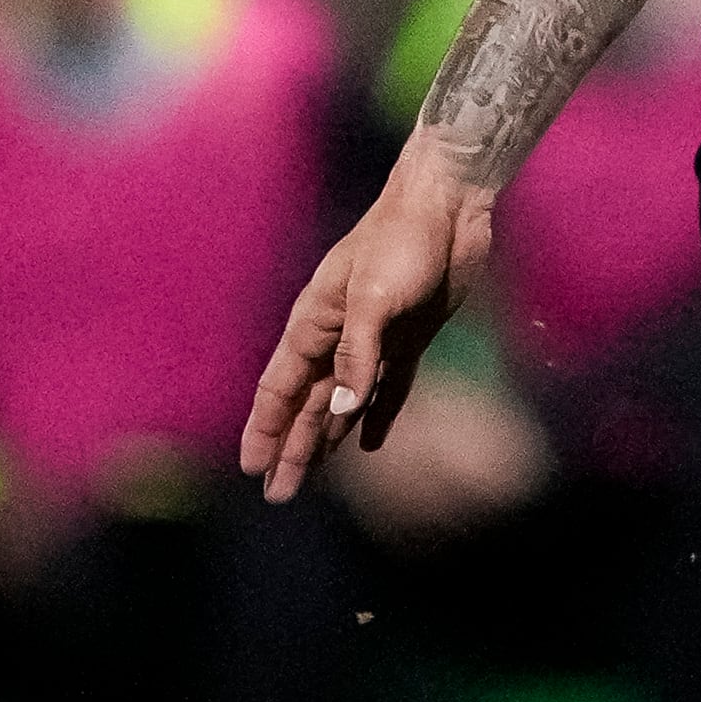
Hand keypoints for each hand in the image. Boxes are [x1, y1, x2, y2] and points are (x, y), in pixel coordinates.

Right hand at [241, 142, 497, 501]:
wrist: (447, 205)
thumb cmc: (403, 241)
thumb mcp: (374, 297)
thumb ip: (357, 354)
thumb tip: (339, 409)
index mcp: (315, 323)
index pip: (279, 388)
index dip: (265, 430)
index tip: (252, 469)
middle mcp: (337, 336)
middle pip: (306, 405)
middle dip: (291, 449)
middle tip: (278, 496)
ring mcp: (374, 339)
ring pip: (340, 402)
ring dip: (324, 439)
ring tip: (309, 476)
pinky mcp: (409, 338)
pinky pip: (387, 388)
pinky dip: (375, 416)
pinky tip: (365, 444)